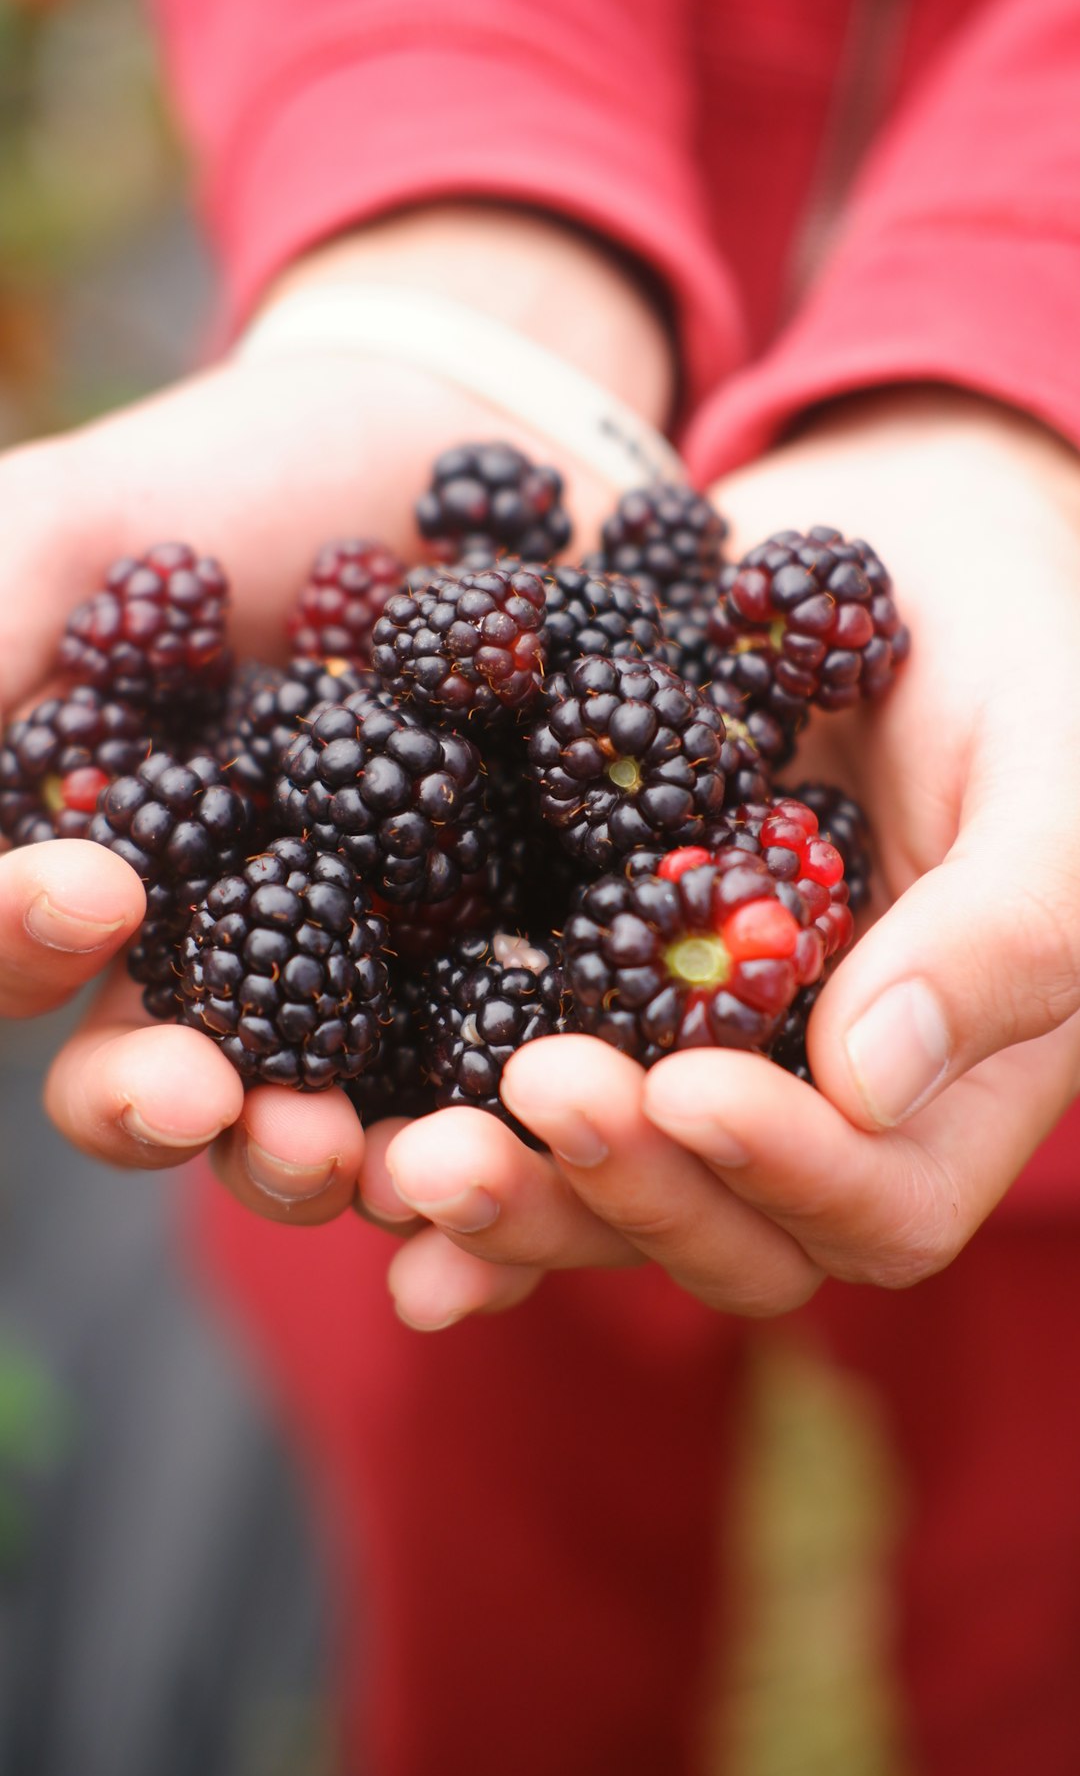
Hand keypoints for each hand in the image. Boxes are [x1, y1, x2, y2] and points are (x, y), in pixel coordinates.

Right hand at [1, 202, 671, 1221]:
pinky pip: (510, 1066)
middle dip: (167, 1107)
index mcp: (103, 875)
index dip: (26, 945)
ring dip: (332, 1156)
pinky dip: (510, 1115)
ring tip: (366, 1154)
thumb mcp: (70, 533)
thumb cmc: (229, 482)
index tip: (89, 886)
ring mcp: (378, 979)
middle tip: (205, 1097)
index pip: (24, 954)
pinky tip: (524, 1119)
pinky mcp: (520, 966)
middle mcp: (229, 956)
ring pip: (334, 1114)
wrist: (453, 438)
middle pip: (170, 1085)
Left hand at [380, 388, 1079, 1328]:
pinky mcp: (592, 984)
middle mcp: (814, 1103)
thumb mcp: (1064, 776)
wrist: (904, 548)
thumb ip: (1014, 927)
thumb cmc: (1030, 653)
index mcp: (950, 1083)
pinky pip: (515, 1077)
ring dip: (511, 1189)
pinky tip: (362, 1155)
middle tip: (528, 1109)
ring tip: (406, 1161)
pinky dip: (446, 1121)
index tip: (695, 1090)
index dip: (789, 1172)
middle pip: (723, 1227)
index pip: (880, 1200)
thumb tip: (872, 1082)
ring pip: (607, 1182)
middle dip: (622, 1187)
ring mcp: (698, 1053)